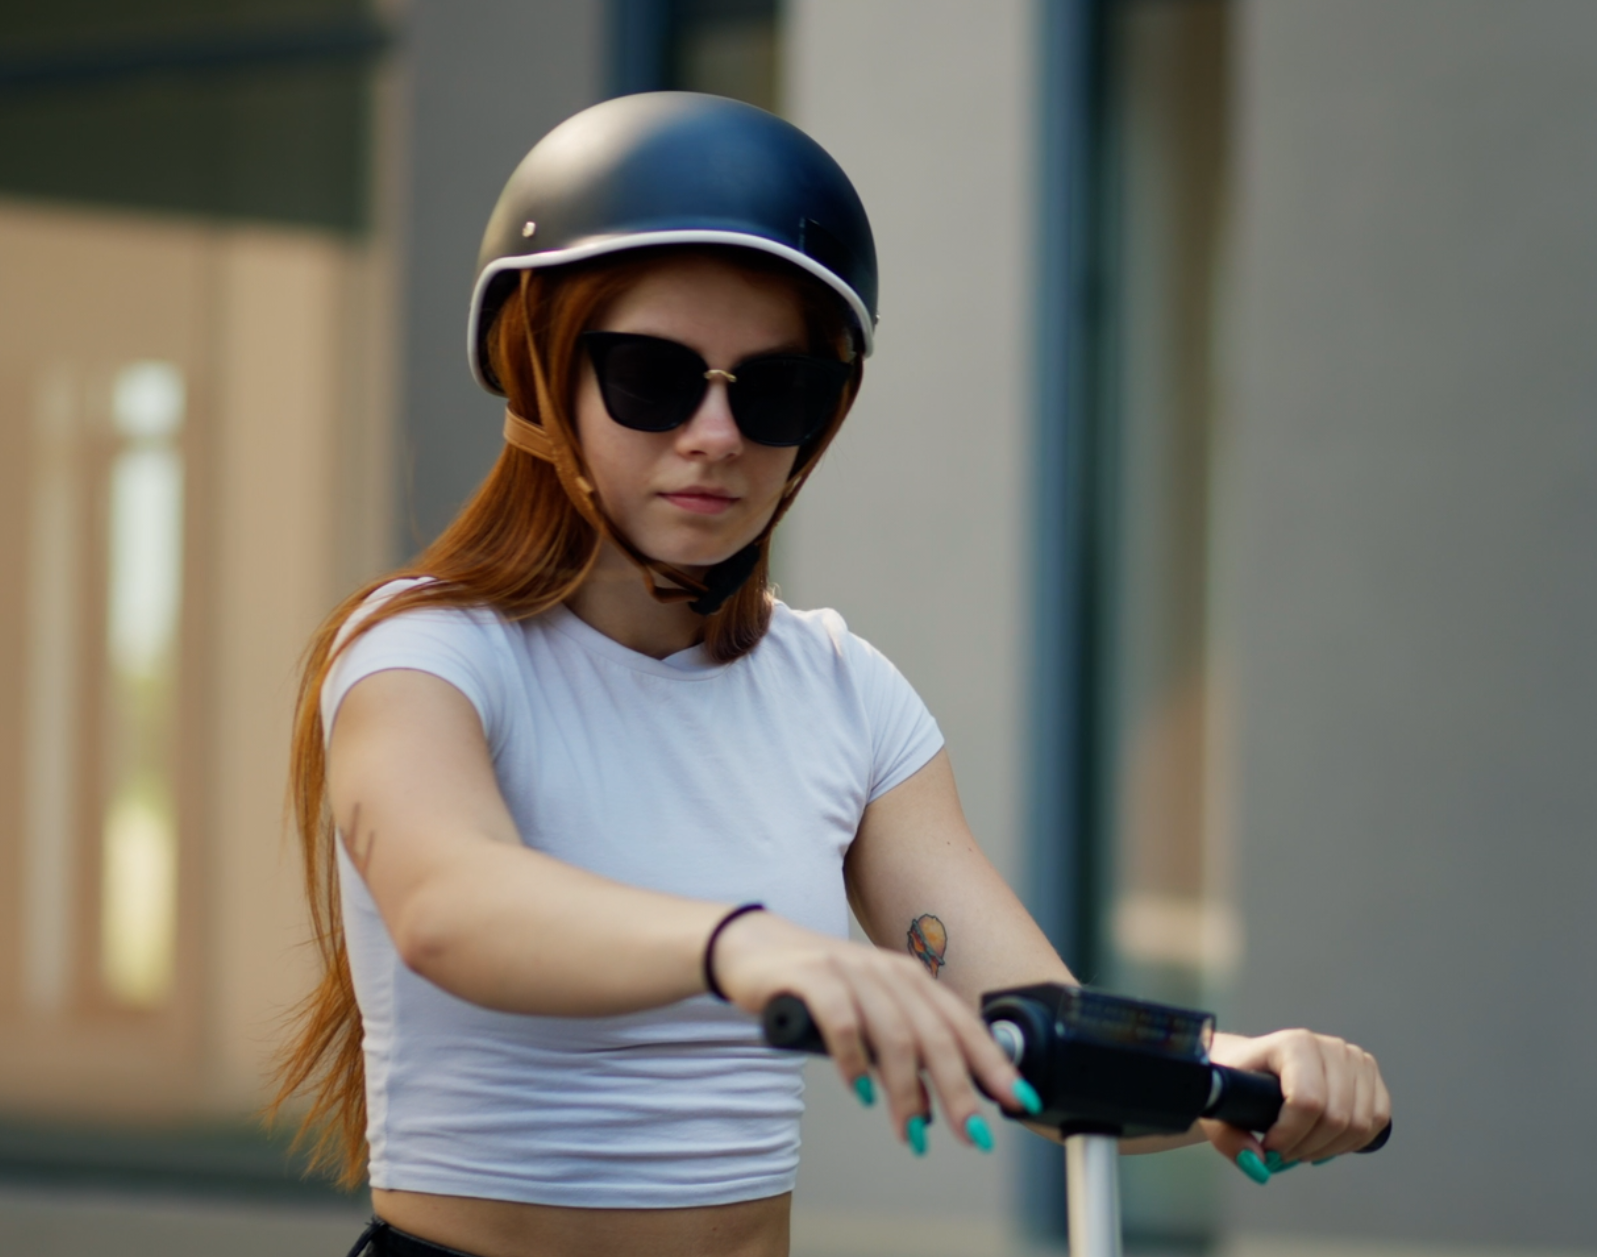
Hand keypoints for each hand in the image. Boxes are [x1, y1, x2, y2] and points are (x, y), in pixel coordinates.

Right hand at [710, 910, 1038, 1152]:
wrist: (752, 948)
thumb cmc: (818, 988)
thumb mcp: (870, 1016)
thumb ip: (903, 1054)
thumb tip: (934, 1109)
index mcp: (911, 978)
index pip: (963, 1024)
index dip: (993, 1064)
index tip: (1017, 1101)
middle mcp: (888, 972)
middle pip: (936, 1035)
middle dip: (959, 1089)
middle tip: (972, 1134)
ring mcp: (850, 971)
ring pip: (895, 1035)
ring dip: (908, 1091)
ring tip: (913, 1132)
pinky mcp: (812, 978)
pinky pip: (843, 1024)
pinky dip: (856, 1062)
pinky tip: (861, 1091)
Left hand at [1205, 1028, 1390, 1171]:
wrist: (1250, 1063)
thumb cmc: (1235, 1081)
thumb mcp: (1219, 1105)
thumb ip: (1232, 1139)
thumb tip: (1259, 1164)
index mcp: (1293, 1044)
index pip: (1307, 1101)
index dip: (1290, 1136)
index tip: (1269, 1148)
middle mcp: (1329, 1046)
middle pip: (1336, 1117)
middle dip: (1307, 1147)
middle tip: (1283, 1154)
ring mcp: (1353, 1058)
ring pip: (1359, 1123)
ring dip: (1329, 1148)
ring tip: (1301, 1148)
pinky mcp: (1370, 1075)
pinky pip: (1377, 1120)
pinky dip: (1353, 1141)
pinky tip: (1327, 1142)